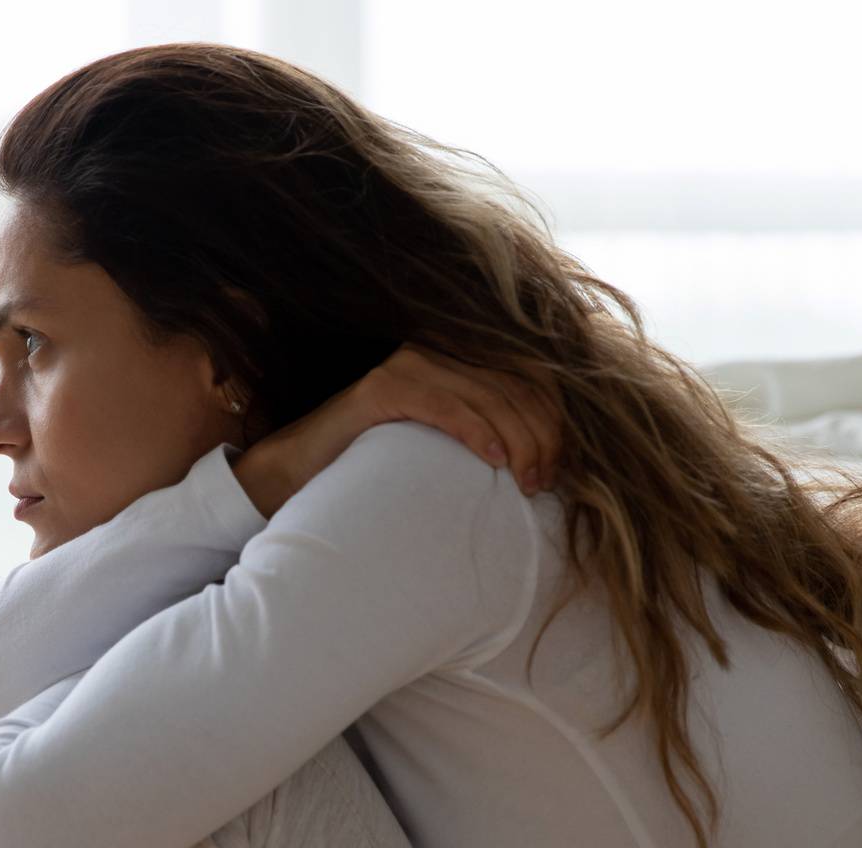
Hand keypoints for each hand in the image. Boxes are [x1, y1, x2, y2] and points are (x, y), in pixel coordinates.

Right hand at [255, 341, 564, 503]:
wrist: (300, 474)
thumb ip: (487, 431)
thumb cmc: (377, 467)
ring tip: (527, 480)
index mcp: (457, 358)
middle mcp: (435, 351)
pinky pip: (445, 405)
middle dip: (542, 435)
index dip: (555, 417)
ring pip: (488, 395)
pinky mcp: (381, 389)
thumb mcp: (444, 445)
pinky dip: (476, 431)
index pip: (528, 374)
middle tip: (545, 481)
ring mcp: (407, 365)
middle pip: (514, 384)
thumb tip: (550, 453)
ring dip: (518, 441)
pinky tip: (494, 460)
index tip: (561, 464)